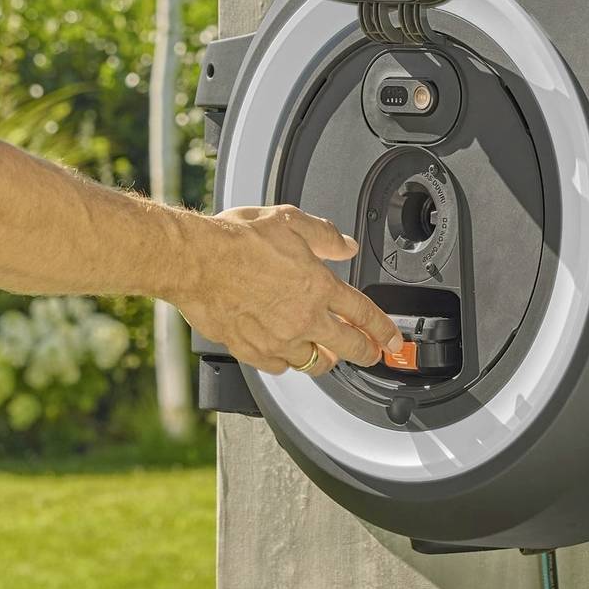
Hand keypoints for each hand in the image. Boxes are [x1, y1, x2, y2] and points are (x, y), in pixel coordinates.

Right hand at [177, 205, 398, 375]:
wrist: (196, 261)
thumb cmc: (235, 240)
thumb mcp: (289, 221)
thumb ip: (324, 235)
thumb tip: (346, 245)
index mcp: (318, 287)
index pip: (363, 314)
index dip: (384, 329)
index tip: (392, 340)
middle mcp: (303, 318)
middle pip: (349, 347)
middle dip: (367, 352)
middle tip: (372, 354)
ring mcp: (278, 339)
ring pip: (314, 363)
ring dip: (326, 359)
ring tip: (328, 355)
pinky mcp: (253, 351)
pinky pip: (280, 367)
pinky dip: (288, 362)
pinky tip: (287, 354)